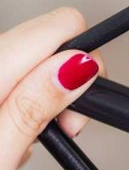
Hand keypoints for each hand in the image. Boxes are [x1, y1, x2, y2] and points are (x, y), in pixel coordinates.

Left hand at [0, 8, 105, 169]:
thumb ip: (35, 107)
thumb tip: (76, 65)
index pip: (54, 29)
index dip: (80, 61)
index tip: (80, 99)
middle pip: (33, 40)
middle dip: (58, 80)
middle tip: (58, 128)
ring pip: (14, 61)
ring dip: (32, 96)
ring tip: (24, 140)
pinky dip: (8, 105)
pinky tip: (3, 135)